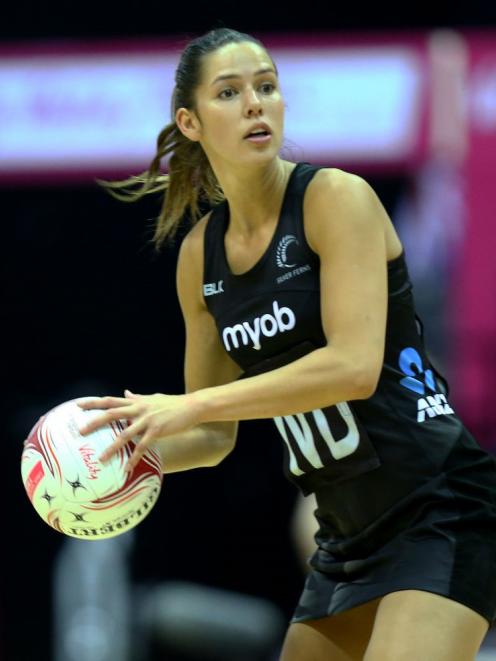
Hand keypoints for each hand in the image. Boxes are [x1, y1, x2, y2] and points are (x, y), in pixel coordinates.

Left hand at [78, 390, 202, 471]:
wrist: (192, 406)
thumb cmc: (172, 403)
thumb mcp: (153, 398)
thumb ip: (137, 397)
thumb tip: (126, 392)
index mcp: (136, 402)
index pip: (111, 400)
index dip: (94, 402)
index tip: (78, 405)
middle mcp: (139, 409)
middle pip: (112, 414)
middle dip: (95, 422)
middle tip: (81, 431)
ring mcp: (147, 420)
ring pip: (125, 434)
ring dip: (112, 447)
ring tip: (101, 459)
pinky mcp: (157, 430)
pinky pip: (142, 446)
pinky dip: (134, 458)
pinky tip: (127, 468)